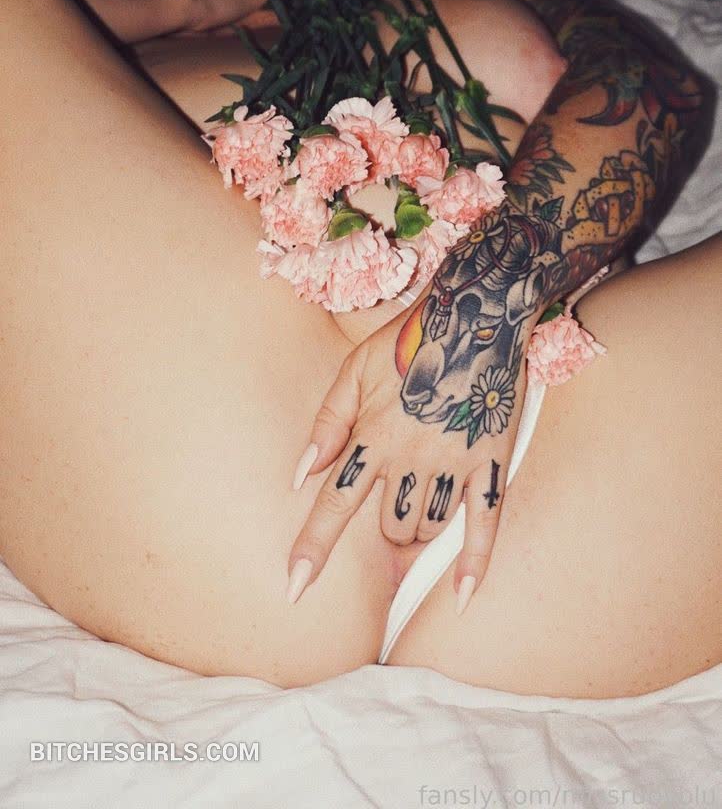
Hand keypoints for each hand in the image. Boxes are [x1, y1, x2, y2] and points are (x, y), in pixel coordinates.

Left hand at [287, 295, 531, 613]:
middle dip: (383, 527)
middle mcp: (411, 457)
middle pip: (388, 524)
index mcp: (372, 435)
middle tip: (391, 500)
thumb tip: (302, 476)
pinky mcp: (489, 460)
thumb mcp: (353, 370)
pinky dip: (473, 562)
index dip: (313, 547)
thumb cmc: (404, 341)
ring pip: (426, 526)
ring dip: (416, 529)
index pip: (335, 503)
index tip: (295, 588)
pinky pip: (484, 522)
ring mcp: (453, 462)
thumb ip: (327, 424)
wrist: (473, 314)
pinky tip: (460, 597)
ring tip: (419, 501)